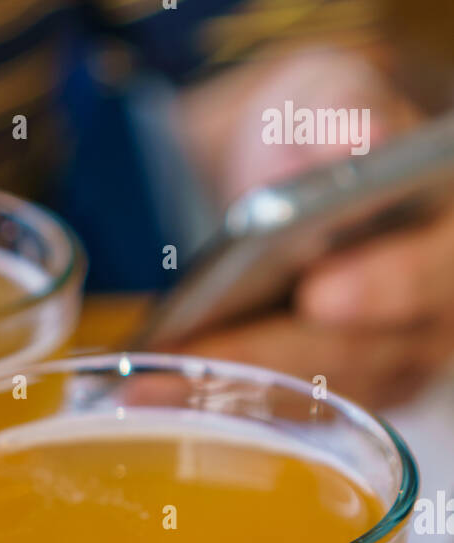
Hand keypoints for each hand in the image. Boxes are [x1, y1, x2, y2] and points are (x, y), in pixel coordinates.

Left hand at [170, 43, 453, 400]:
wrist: (292, 176)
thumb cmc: (323, 133)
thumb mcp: (330, 95)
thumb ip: (344, 111)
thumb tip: (359, 140)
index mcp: (447, 233)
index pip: (433, 270)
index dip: (382, 285)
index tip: (317, 292)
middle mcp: (433, 313)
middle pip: (360, 352)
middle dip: (268, 355)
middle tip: (190, 357)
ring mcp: (389, 364)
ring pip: (313, 398)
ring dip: (227, 391)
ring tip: (150, 383)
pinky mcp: (339, 397)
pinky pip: (283, 416)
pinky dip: (219, 405)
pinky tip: (156, 393)